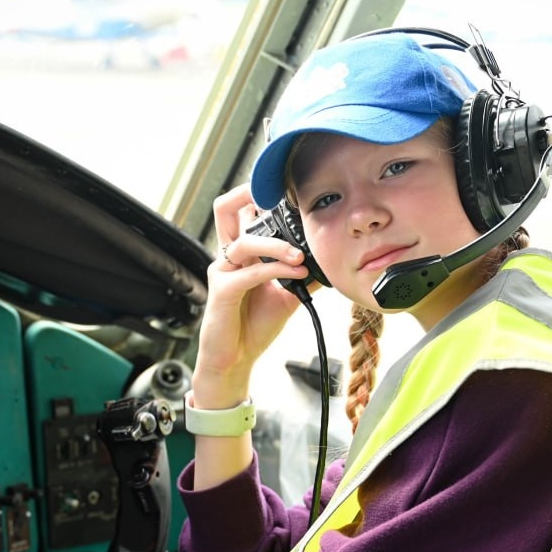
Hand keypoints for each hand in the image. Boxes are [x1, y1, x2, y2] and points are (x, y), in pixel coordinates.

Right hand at [191, 183, 312, 407]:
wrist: (236, 359)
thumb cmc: (254, 325)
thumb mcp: (288, 295)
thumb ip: (303, 275)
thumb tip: (330, 260)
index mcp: (242, 253)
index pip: (245, 212)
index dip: (261, 196)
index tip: (290, 193)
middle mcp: (229, 256)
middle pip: (225, 209)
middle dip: (247, 193)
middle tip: (276, 195)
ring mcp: (221, 271)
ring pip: (246, 242)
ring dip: (278, 246)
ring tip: (301, 257)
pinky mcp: (221, 290)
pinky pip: (250, 272)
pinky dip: (276, 270)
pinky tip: (296, 274)